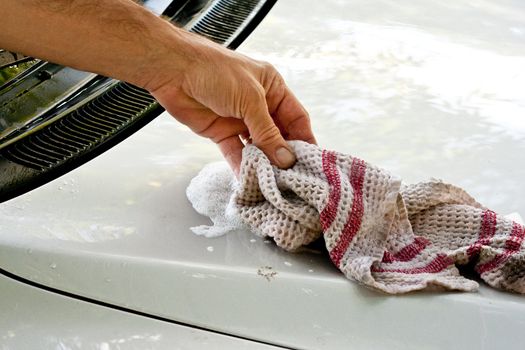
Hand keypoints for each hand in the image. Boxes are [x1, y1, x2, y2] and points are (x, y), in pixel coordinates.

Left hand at [148, 32, 315, 174]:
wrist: (174, 70)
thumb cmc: (216, 71)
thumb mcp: (250, 99)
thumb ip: (268, 132)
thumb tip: (286, 159)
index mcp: (273, 89)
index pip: (297, 119)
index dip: (305, 140)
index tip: (312, 163)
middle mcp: (260, 106)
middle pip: (279, 136)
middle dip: (284, 157)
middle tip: (293, 180)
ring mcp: (240, 121)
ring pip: (258, 148)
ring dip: (264, 164)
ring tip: (273, 185)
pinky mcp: (222, 133)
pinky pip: (236, 154)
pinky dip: (242, 167)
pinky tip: (249, 181)